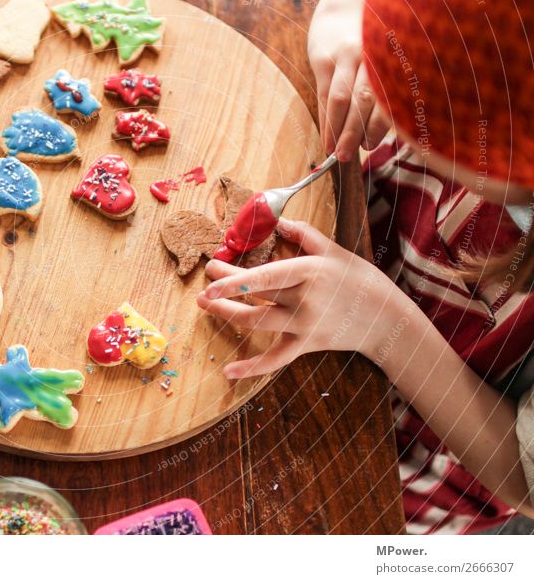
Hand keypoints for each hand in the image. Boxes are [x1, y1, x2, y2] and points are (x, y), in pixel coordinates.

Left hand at [196, 218, 404, 378]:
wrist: (386, 319)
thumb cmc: (360, 279)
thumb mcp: (334, 250)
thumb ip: (303, 234)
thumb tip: (278, 220)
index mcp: (309, 272)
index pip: (266, 276)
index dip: (236, 278)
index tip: (211, 275)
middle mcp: (304, 300)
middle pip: (255, 295)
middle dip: (224, 289)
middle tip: (206, 279)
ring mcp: (303, 325)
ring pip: (256, 322)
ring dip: (226, 314)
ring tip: (205, 304)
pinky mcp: (305, 345)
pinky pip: (274, 360)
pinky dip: (251, 368)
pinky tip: (228, 372)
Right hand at [307, 3, 390, 160]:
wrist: (344, 7)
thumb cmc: (373, 41)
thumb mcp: (388, 58)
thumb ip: (389, 87)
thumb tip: (389, 131)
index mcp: (391, 57)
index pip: (386, 96)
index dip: (379, 126)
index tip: (370, 147)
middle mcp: (370, 54)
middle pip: (363, 100)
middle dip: (355, 133)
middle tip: (349, 157)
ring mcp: (345, 55)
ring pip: (341, 99)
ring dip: (338, 130)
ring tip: (337, 153)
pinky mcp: (324, 58)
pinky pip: (324, 95)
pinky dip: (326, 120)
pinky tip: (326, 138)